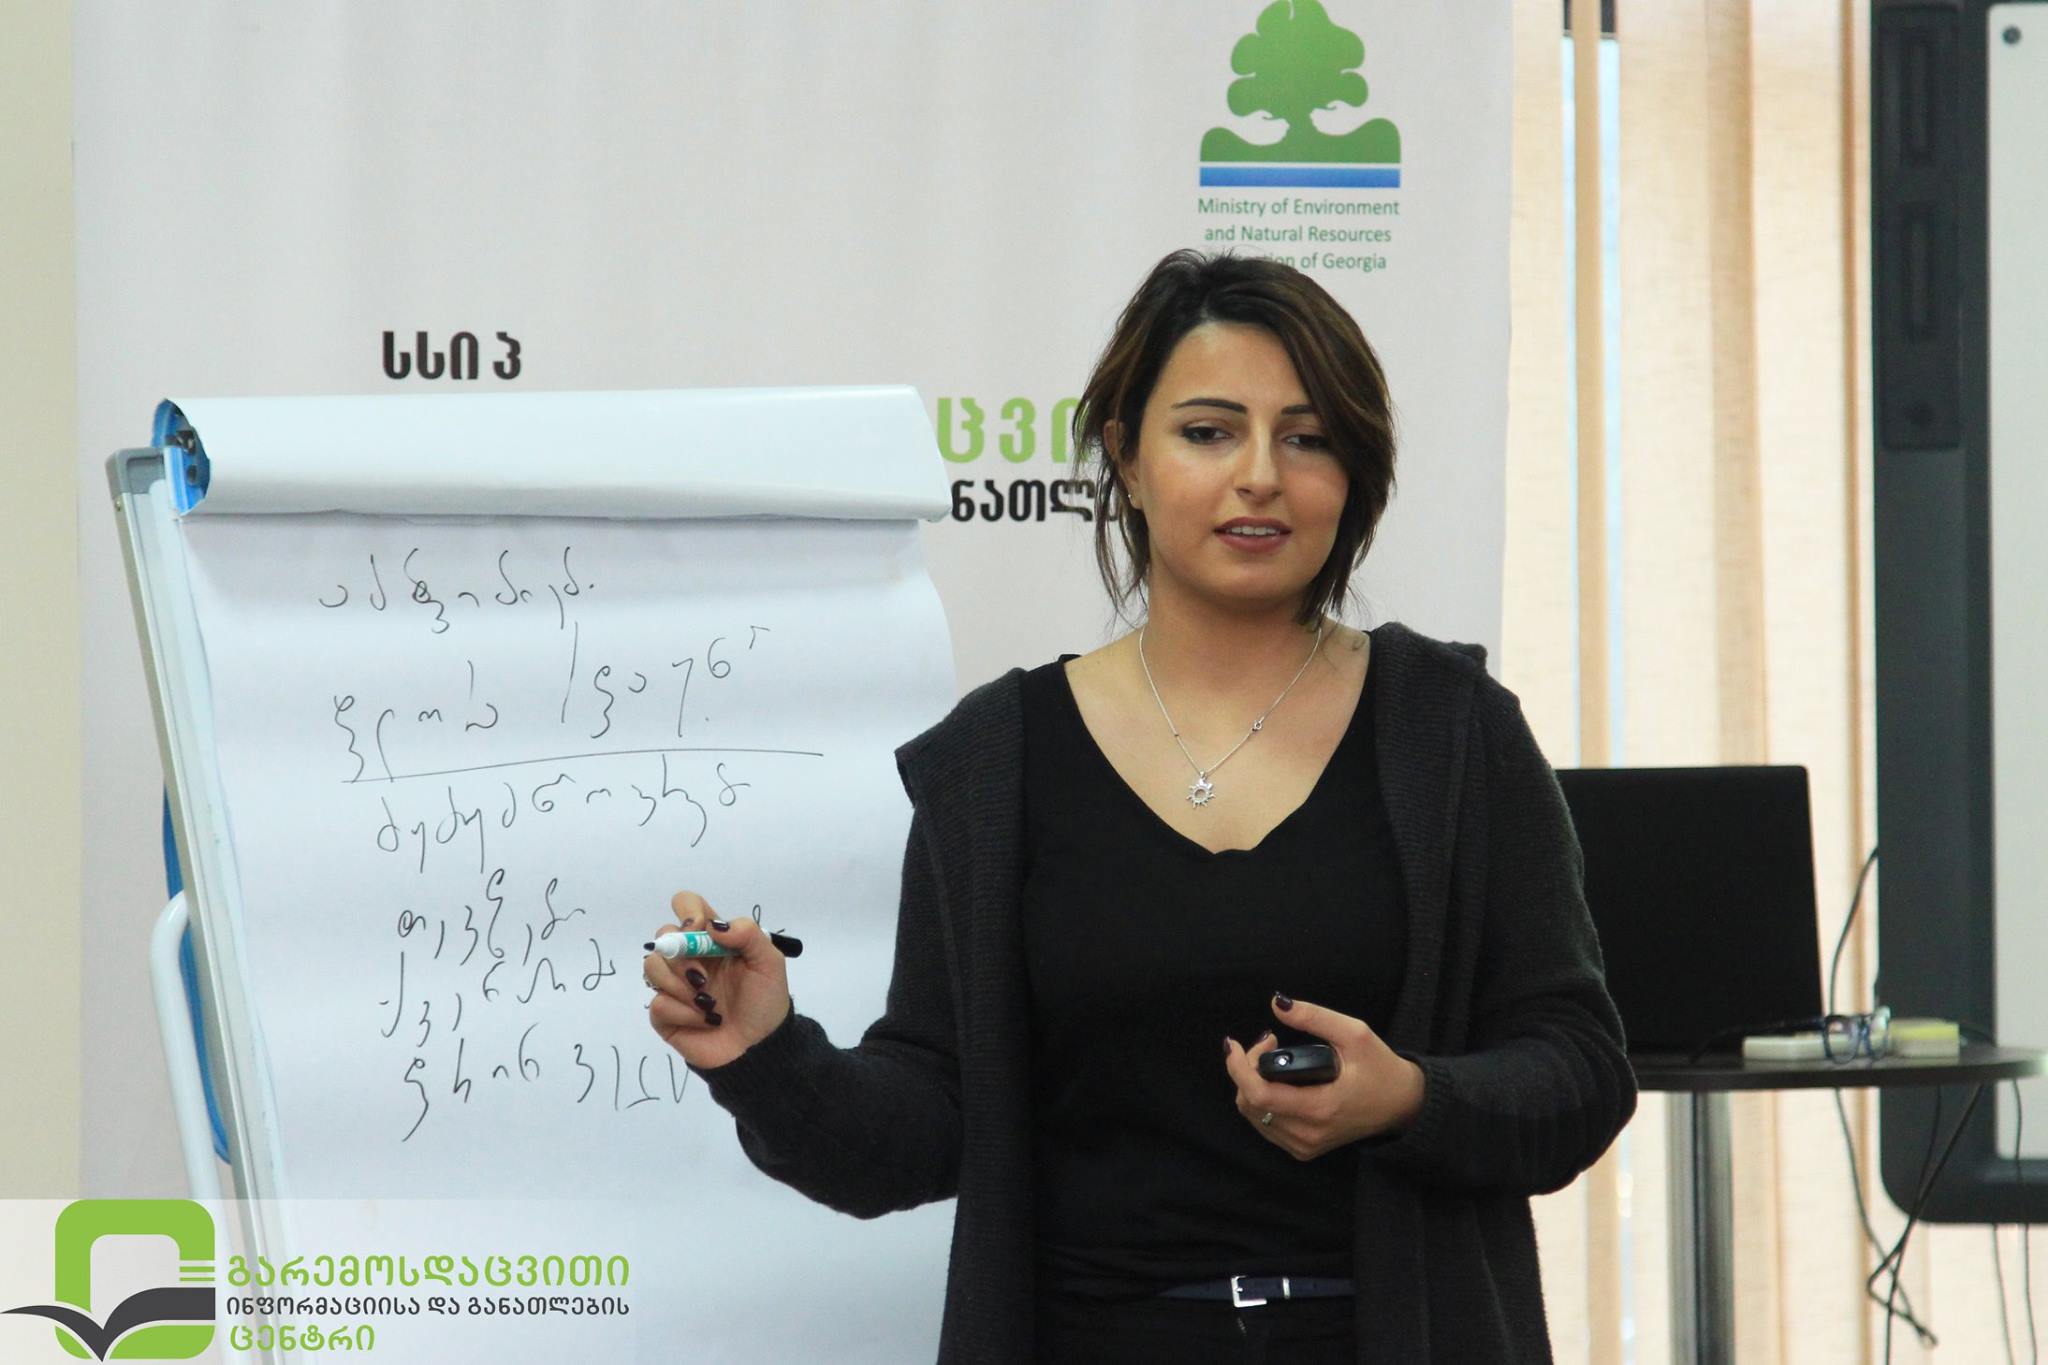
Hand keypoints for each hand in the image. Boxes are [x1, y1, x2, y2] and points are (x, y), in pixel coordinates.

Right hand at [645, 892, 791, 1070]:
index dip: (688, 912)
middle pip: (662, 935)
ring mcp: (674, 985)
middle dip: (683, 956)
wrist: (760, 1049)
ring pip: (652, 967)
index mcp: (712, 940)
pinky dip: (683, 1012)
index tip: (701, 930)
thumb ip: (748, 934)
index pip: (686, 905)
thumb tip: (713, 925)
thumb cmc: (765, 1002)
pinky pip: (657, 1003)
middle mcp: (689, 958)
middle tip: (704, 977)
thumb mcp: (769, 962)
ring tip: (708, 1003)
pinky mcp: (665, 1014)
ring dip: (681, 986)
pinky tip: (704, 1021)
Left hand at [1222, 992, 1426, 1160]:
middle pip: (1249, 1104)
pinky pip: (1266, 1125)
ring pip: (1253, 1115)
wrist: (1402, 1106)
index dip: (1238, 1067)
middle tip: (1268, 1042)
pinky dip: (1260, 1100)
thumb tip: (1277, 1003)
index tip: (1234, 1043)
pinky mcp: (1303, 1149)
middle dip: (1246, 1069)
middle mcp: (1307, 1133)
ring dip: (1251, 1083)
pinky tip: (1275, 1080)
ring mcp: (1304, 1145)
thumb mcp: (1355, 1034)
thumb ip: (1315, 1017)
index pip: (1259, 1095)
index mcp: (1319, 1108)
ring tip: (1271, 1058)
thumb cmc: (1380, 1069)